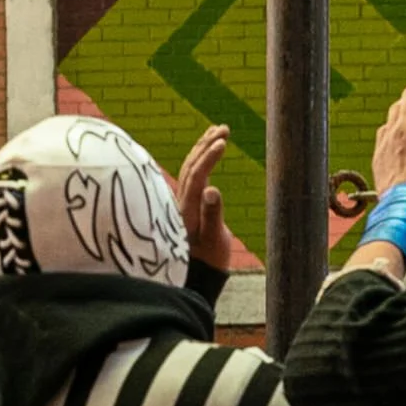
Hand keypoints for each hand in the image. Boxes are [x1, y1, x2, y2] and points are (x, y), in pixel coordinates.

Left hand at [177, 122, 235, 270]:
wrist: (197, 277)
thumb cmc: (208, 261)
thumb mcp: (214, 240)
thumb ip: (212, 215)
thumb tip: (212, 189)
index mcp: (187, 209)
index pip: (197, 175)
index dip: (209, 157)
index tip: (224, 142)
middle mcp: (181, 203)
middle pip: (190, 166)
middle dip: (206, 145)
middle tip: (224, 128)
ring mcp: (183, 203)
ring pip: (189, 169)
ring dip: (202, 148)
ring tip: (217, 131)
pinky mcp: (187, 206)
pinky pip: (191, 176)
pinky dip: (200, 161)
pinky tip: (207, 153)